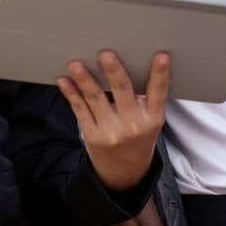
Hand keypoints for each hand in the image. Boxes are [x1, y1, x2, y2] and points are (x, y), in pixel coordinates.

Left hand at [56, 51, 169, 193]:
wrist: (125, 171)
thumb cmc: (138, 136)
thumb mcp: (150, 121)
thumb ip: (144, 99)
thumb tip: (125, 64)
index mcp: (152, 118)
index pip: (158, 92)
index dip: (160, 74)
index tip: (161, 56)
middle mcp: (133, 125)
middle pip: (122, 92)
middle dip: (113, 72)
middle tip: (105, 54)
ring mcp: (111, 132)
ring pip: (96, 99)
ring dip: (84, 79)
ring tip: (76, 64)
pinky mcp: (92, 136)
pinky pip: (80, 110)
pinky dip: (71, 94)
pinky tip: (64, 81)